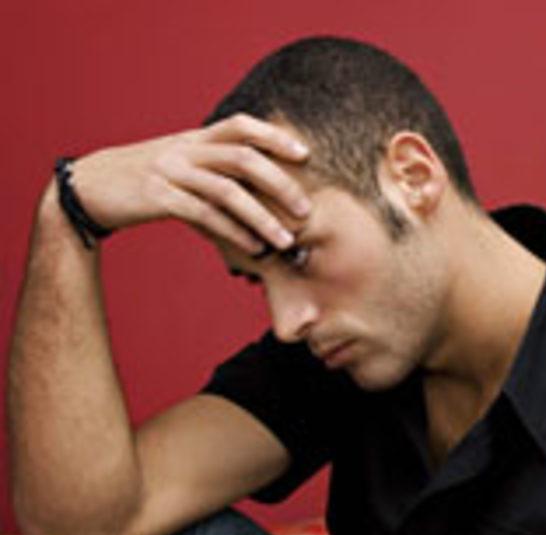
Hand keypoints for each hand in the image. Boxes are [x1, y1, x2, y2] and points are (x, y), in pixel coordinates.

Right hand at [58, 113, 310, 252]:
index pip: (241, 126)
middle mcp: (185, 149)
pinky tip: (254, 247)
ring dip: (262, 217)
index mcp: (195, 137)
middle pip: (243, 158)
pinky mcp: (157, 197)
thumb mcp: (181, 163)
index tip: (305, 154)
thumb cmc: (147, 180)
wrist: (89, 188)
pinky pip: (204, 215)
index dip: (274, 136)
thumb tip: (264, 193)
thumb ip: (217, 169)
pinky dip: (234, 232)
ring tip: (286, 240)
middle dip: (280, 183)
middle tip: (306, 209)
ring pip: (227, 191)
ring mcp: (170, 171)